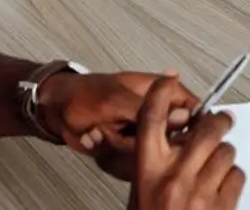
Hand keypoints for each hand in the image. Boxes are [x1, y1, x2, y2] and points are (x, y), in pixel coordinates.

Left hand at [36, 70, 189, 178]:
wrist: (56, 109)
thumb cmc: (83, 93)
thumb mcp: (117, 100)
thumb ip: (151, 111)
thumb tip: (182, 118)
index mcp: (160, 90)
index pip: (193, 108)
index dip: (188, 125)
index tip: (173, 135)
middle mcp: (154, 111)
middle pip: (172, 137)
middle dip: (142, 139)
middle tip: (121, 127)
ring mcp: (141, 130)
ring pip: (150, 152)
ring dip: (121, 146)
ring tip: (104, 128)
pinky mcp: (128, 146)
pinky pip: (131, 160)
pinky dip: (111, 151)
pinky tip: (98, 136)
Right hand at [128, 76, 245, 209]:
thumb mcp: (142, 193)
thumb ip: (159, 165)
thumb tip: (184, 139)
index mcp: (147, 172)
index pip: (151, 120)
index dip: (161, 93)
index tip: (169, 80)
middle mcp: (174, 177)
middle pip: (206, 128)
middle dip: (218, 122)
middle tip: (221, 121)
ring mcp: (200, 191)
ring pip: (226, 152)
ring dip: (224, 158)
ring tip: (213, 173)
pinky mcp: (223, 205)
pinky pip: (237, 175)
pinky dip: (232, 181)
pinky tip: (220, 193)